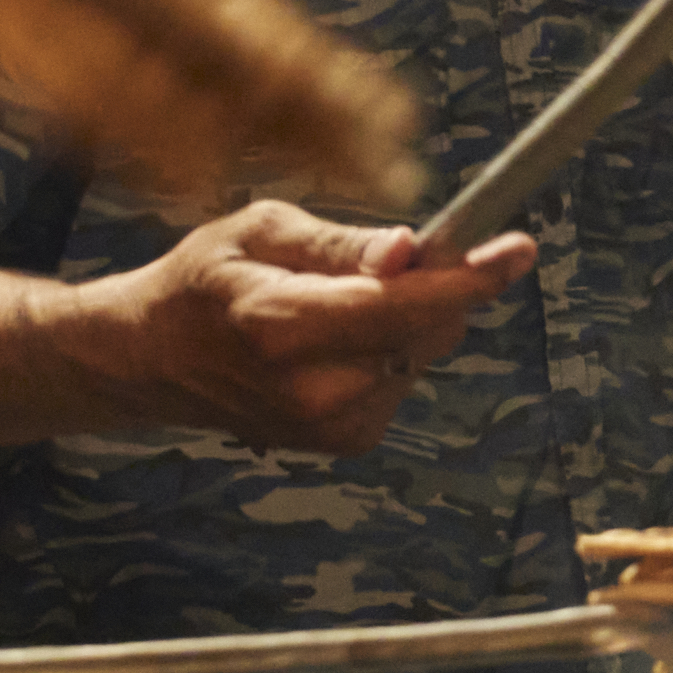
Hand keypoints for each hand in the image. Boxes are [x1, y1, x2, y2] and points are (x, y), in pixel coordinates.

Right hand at [81, 202, 528, 453]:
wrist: (154, 360)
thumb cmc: (203, 282)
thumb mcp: (259, 231)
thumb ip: (340, 246)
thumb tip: (410, 250)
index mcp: (279, 326)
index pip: (397, 305)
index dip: (467, 277)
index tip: (518, 248)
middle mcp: (310, 389)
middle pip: (425, 331)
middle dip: (436, 284)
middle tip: (400, 252)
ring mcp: (329, 424)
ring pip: (423, 351)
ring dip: (409, 316)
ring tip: (339, 299)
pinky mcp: (346, 441)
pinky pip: (404, 375)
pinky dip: (391, 347)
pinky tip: (337, 338)